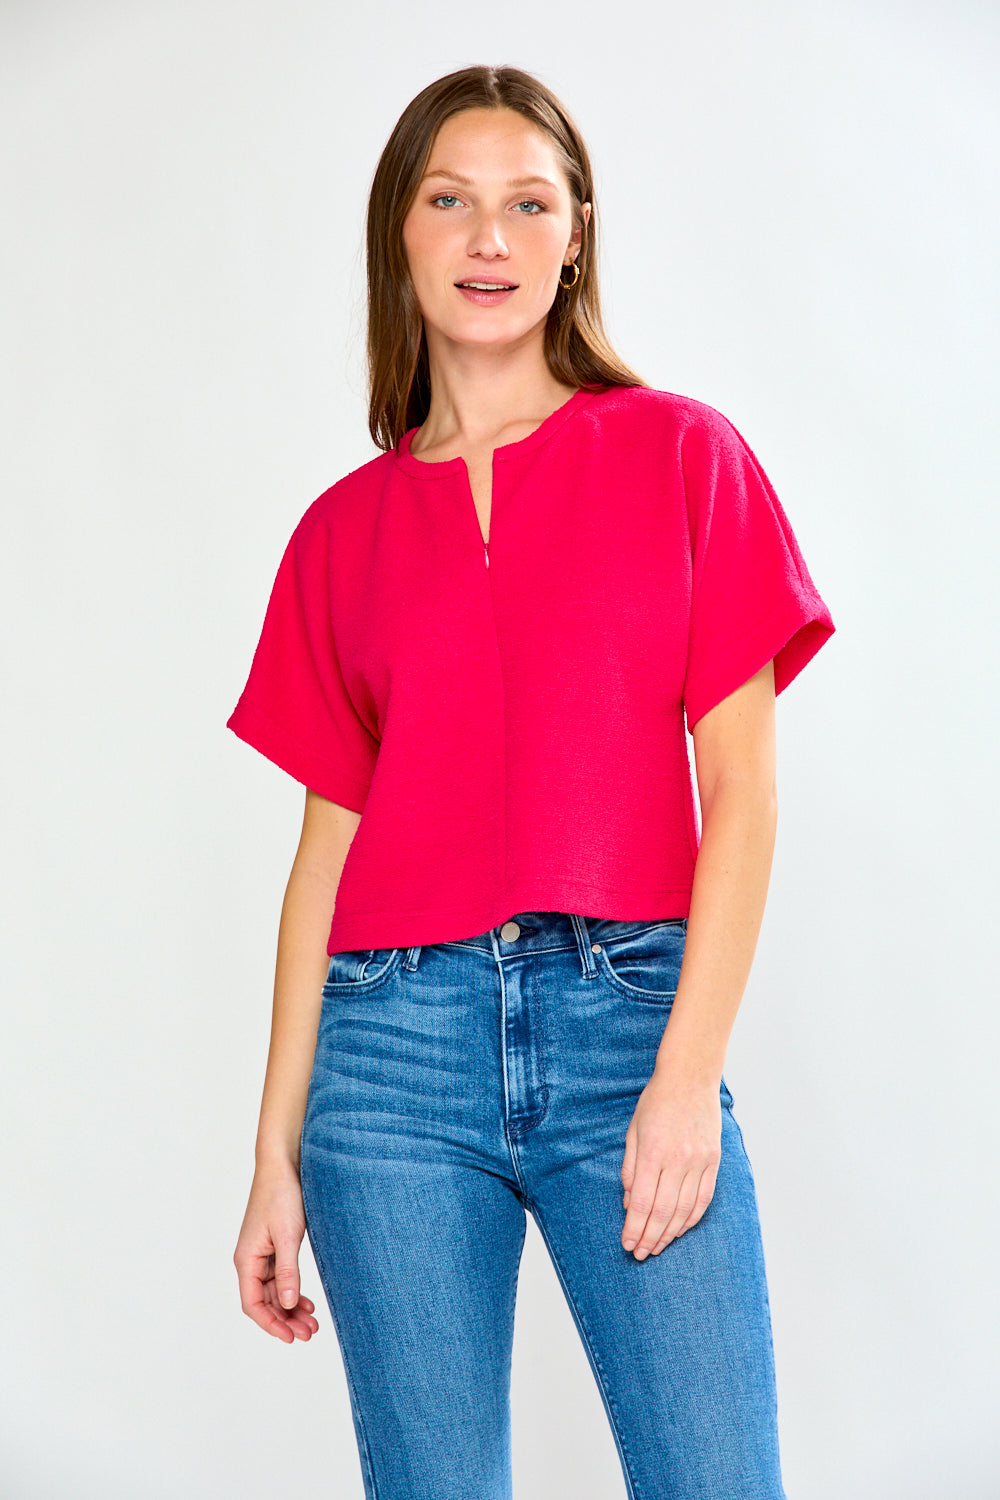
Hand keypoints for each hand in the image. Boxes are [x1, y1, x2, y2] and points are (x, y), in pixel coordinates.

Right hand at [234, 1163, 319, 1342]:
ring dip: (291, 1307)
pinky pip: (280, 1276)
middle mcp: (251, 1259)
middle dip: (285, 1320)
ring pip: (275, 1290)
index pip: (253, 1304)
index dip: (271, 1324)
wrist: (283, 1163)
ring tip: (313, 1322)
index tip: (290, 1338)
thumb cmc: (281, 1194)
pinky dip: (293, 1290)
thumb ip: (288, 1271)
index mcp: (247, 1259)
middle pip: (265, 1301)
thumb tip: (287, 1304)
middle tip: (310, 1333)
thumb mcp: (288, 1236)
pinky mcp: (274, 1245)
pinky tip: (306, 1301)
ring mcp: (262, 1253)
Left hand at [620, 1064, 721, 1258]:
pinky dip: (691, 1219)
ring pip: (685, 1210)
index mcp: (653, 1152)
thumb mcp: (633, 1131)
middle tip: (640, 1253)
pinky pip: (703, 1199)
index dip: (634, 1227)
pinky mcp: (714, 1161)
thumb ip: (630, 1168)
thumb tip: (629, 1203)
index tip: (627, 1243)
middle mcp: (678, 1160)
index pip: (643, 1202)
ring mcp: (699, 1161)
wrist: (690, 1078)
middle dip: (650, 1237)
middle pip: (663, 1212)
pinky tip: (680, 1229)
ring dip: (670, 1233)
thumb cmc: (656, 1102)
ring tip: (657, 1247)